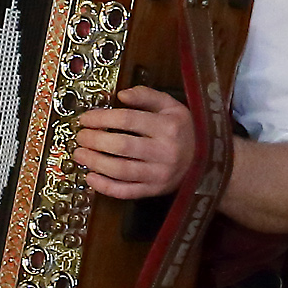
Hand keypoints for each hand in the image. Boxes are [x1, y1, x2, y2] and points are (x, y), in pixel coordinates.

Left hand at [75, 85, 195, 199]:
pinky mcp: (155, 190)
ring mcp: (159, 173)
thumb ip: (147, 96)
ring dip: (95, 162)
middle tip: (80, 136)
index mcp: (169, 126)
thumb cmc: (185, 131)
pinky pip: (126, 191)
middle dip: (94, 140)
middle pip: (122, 145)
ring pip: (121, 170)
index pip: (128, 119)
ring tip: (79, 154)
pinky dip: (105, 187)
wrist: (209, 162)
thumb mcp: (173, 107)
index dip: (102, 118)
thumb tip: (121, 95)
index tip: (85, 118)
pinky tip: (91, 178)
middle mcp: (165, 151)